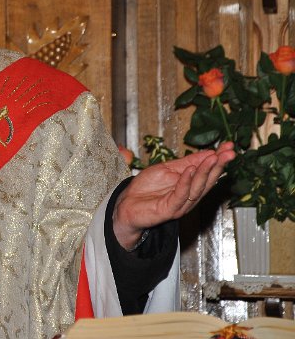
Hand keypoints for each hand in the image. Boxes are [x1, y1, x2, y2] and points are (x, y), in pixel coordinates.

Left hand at [112, 142, 234, 249]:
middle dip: (219, 165)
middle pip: (208, 180)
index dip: (219, 159)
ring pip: (197, 188)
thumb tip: (208, 151)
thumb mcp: (167, 169)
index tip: (230, 146)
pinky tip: (190, 170)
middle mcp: (189, 196)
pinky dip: (186, 182)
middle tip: (229, 152)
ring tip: (213, 158)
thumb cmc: (145, 188)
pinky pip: (180, 195)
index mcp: (190, 186)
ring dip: (206, 172)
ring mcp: (180, 204)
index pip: (208, 171)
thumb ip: (186, 162)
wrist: (127, 205)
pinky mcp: (169, 209)